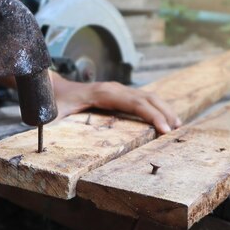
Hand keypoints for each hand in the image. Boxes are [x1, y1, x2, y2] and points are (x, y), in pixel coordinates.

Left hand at [51, 72, 180, 133]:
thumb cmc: (53, 103)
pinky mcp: (117, 93)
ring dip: (164, 109)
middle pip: (147, 98)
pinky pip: (141, 99)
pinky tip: (164, 119)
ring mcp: (116, 89)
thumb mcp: (53, 116)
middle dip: (165, 113)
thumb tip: (51, 142)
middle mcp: (113, 89)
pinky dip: (156, 108)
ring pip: (147, 96)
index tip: (165, 130)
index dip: (152, 116)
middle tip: (178, 130)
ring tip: (177, 125)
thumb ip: (55, 126)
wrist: (51, 87)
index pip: (135, 103)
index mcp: (102, 94)